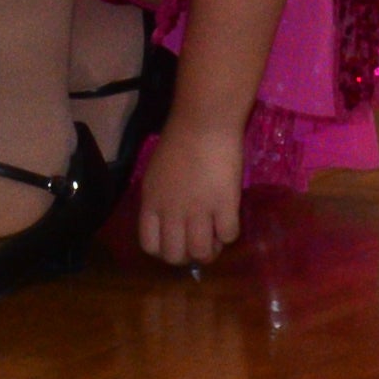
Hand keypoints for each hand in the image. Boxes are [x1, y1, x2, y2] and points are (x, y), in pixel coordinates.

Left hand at [132, 114, 253, 270]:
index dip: (164, 251)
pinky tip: (229, 219)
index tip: (176, 243)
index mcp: (151, 202)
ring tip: (216, 237)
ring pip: (201, 253)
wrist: (203, 122)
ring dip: (210, 250)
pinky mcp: (225, 205)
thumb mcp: (156, 173)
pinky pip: (228, 236)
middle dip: (188, 256)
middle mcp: (171, 212)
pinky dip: (229, 233)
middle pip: (175, 256)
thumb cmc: (180, 141)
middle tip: (199, 243)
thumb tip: (170, 223)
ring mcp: (198, 210)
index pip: (149, 246)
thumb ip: (160, 199)